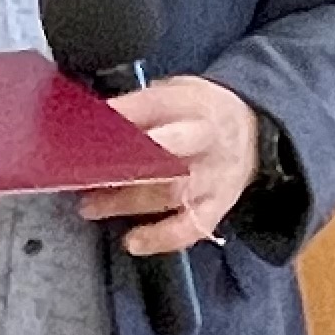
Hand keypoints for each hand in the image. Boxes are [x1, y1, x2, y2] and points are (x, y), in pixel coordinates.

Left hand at [80, 76, 260, 255]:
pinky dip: (162, 237)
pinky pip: (192, 226)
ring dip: (126, 202)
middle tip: (87, 170)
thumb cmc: (196, 113)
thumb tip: (87, 123)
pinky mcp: (219, 204)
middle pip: (168, 149)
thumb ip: (136, 107)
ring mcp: (214, 174)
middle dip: (124, 160)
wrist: (252, 130)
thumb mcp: (171, 93)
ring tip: (91, 207)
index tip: (81, 129)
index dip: (115, 118)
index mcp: (191, 103)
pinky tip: (134, 241)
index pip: (150, 106)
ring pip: (171, 190)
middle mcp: (205, 138)